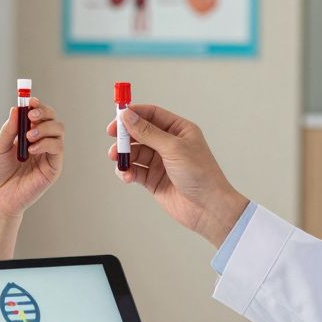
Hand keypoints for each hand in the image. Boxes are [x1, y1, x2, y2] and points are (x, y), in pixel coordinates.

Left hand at [0, 97, 64, 219]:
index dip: (37, 106)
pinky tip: (33, 148)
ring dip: (44, 128)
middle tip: (31, 115)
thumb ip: (9, 130)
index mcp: (28, 136)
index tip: (30, 100)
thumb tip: (16, 109)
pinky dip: (47, 143)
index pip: (39, 116)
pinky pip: (58, 148)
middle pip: (52, 119)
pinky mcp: (53, 168)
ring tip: (28, 136)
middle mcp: (41, 143)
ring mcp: (48, 155)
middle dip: (44, 113)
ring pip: (58, 131)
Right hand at [107, 104, 247, 245]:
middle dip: (125, 136)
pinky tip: (127, 176)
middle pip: (139, 133)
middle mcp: (168, 144)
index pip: (152, 115)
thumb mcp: (173, 148)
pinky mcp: (153, 179)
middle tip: (113, 138)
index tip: (117, 117)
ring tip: (118, 161)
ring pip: (134, 153)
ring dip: (124, 156)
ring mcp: (160, 162)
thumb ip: (148, 132)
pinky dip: (127, 172)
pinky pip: (134, 171)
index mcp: (179, 130)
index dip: (133, 114)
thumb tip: (128, 116)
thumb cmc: (200, 174)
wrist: (208, 208)